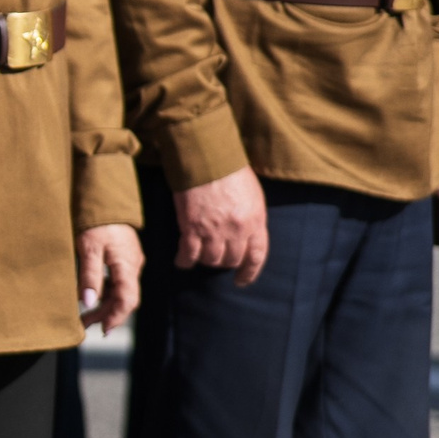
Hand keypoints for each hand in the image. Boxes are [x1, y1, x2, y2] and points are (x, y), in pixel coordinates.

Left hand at [77, 224, 142, 330]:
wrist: (105, 196)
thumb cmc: (96, 220)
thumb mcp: (88, 247)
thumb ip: (90, 275)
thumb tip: (88, 302)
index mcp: (127, 265)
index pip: (127, 300)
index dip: (115, 317)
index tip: (102, 330)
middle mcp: (133, 265)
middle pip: (125, 298)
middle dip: (107, 314)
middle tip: (86, 324)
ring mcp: (130, 260)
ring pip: (122, 290)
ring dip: (106, 304)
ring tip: (86, 315)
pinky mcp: (125, 255)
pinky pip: (119, 280)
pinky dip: (107, 291)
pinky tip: (94, 294)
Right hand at [173, 167, 268, 285]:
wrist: (206, 157)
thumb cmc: (230, 171)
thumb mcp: (253, 195)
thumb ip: (252, 218)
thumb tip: (246, 234)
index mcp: (255, 221)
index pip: (256, 256)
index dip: (249, 272)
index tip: (241, 280)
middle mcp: (237, 230)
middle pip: (232, 259)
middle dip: (225, 262)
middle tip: (217, 258)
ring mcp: (213, 230)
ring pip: (211, 259)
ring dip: (206, 260)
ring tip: (200, 255)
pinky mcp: (191, 227)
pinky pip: (189, 253)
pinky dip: (185, 261)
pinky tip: (182, 262)